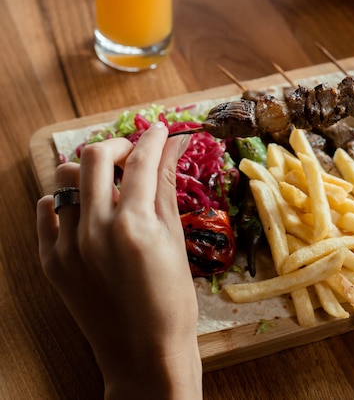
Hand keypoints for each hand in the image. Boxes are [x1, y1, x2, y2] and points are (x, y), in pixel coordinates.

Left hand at [37, 123, 201, 399]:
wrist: (143, 355)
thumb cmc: (171, 301)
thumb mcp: (175, 239)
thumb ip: (166, 186)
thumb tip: (174, 147)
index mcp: (134, 225)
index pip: (142, 161)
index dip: (153, 139)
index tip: (160, 130)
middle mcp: (95, 230)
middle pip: (95, 157)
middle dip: (118, 145)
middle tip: (134, 153)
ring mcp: (68, 246)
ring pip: (65, 179)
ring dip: (89, 170)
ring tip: (109, 182)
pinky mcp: (51, 262)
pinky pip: (46, 212)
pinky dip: (62, 200)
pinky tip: (82, 207)